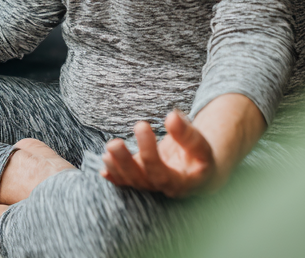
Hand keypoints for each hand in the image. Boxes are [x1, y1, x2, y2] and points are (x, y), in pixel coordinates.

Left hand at [101, 110, 218, 197]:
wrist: (200, 173)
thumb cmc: (199, 156)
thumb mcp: (200, 145)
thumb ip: (187, 133)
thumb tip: (171, 116)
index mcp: (182, 182)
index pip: (161, 172)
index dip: (148, 151)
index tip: (141, 125)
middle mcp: (164, 188)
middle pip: (142, 180)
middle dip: (126, 162)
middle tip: (114, 143)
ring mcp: (152, 186)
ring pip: (132, 182)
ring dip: (117, 167)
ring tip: (108, 149)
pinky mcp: (143, 180)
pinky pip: (126, 182)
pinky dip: (114, 176)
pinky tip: (103, 168)